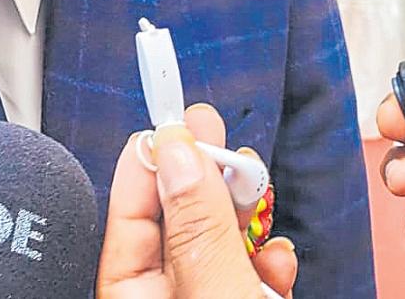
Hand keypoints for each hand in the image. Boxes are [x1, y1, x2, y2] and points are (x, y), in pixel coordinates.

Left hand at [96, 104, 296, 298]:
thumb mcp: (221, 295)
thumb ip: (201, 230)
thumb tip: (179, 156)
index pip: (127, 219)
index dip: (149, 162)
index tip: (171, 123)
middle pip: (175, 223)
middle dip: (199, 172)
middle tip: (209, 127)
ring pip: (214, 246)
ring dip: (238, 209)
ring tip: (253, 180)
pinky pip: (245, 278)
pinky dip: (264, 257)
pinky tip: (276, 250)